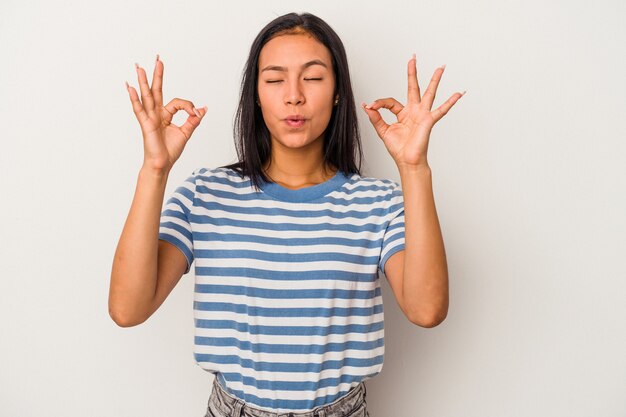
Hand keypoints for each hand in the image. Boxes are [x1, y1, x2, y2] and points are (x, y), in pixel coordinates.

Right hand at [126, 54, 206, 172]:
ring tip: (139, 67)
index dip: (188, 105)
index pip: (177, 102)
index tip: (196, 112)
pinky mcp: (146, 124)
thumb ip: (193, 120)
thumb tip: (203, 109)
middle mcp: (156, 114)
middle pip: (157, 90)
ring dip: (143, 81)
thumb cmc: (170, 150)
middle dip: (158, 75)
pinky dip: (135, 98)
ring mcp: (149, 118)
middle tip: (158, 59)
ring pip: (147, 96)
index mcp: (165, 115)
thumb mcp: (185, 133)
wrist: (162, 164)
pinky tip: (130, 88)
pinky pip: (139, 109)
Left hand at [362, 54, 463, 168]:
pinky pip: (441, 110)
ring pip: (429, 93)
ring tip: (441, 67)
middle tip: (413, 58)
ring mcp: (422, 114)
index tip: (370, 106)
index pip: (390, 102)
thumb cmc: (398, 148)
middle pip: (413, 88)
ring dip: (435, 80)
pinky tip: (459, 93)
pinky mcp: (428, 121)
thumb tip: (366, 105)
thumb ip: (375, 117)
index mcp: (402, 113)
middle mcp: (414, 111)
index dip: (379, 103)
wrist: (407, 161)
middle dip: (412, 73)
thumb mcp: (383, 131)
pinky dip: (450, 102)